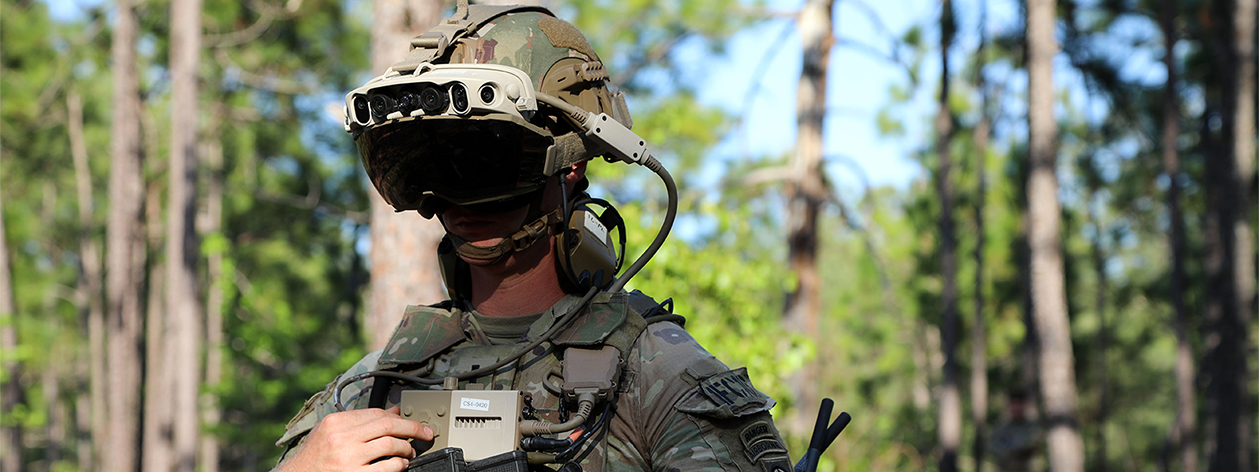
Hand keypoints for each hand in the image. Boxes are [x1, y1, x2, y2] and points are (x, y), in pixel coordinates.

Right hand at [276, 406, 433, 471]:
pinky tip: (401, 465)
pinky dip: (399, 465)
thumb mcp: (330, 432)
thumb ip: (359, 421)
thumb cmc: (314, 457)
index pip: (375, 412)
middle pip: (387, 425)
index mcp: (335, 423)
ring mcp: (348, 459)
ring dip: (406, 448)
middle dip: (412, 427)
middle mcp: (342, 438)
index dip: (398, 417)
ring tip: (410, 452)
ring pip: (390, 445)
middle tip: (424, 433)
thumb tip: (393, 411)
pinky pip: (387, 468)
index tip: (411, 421)